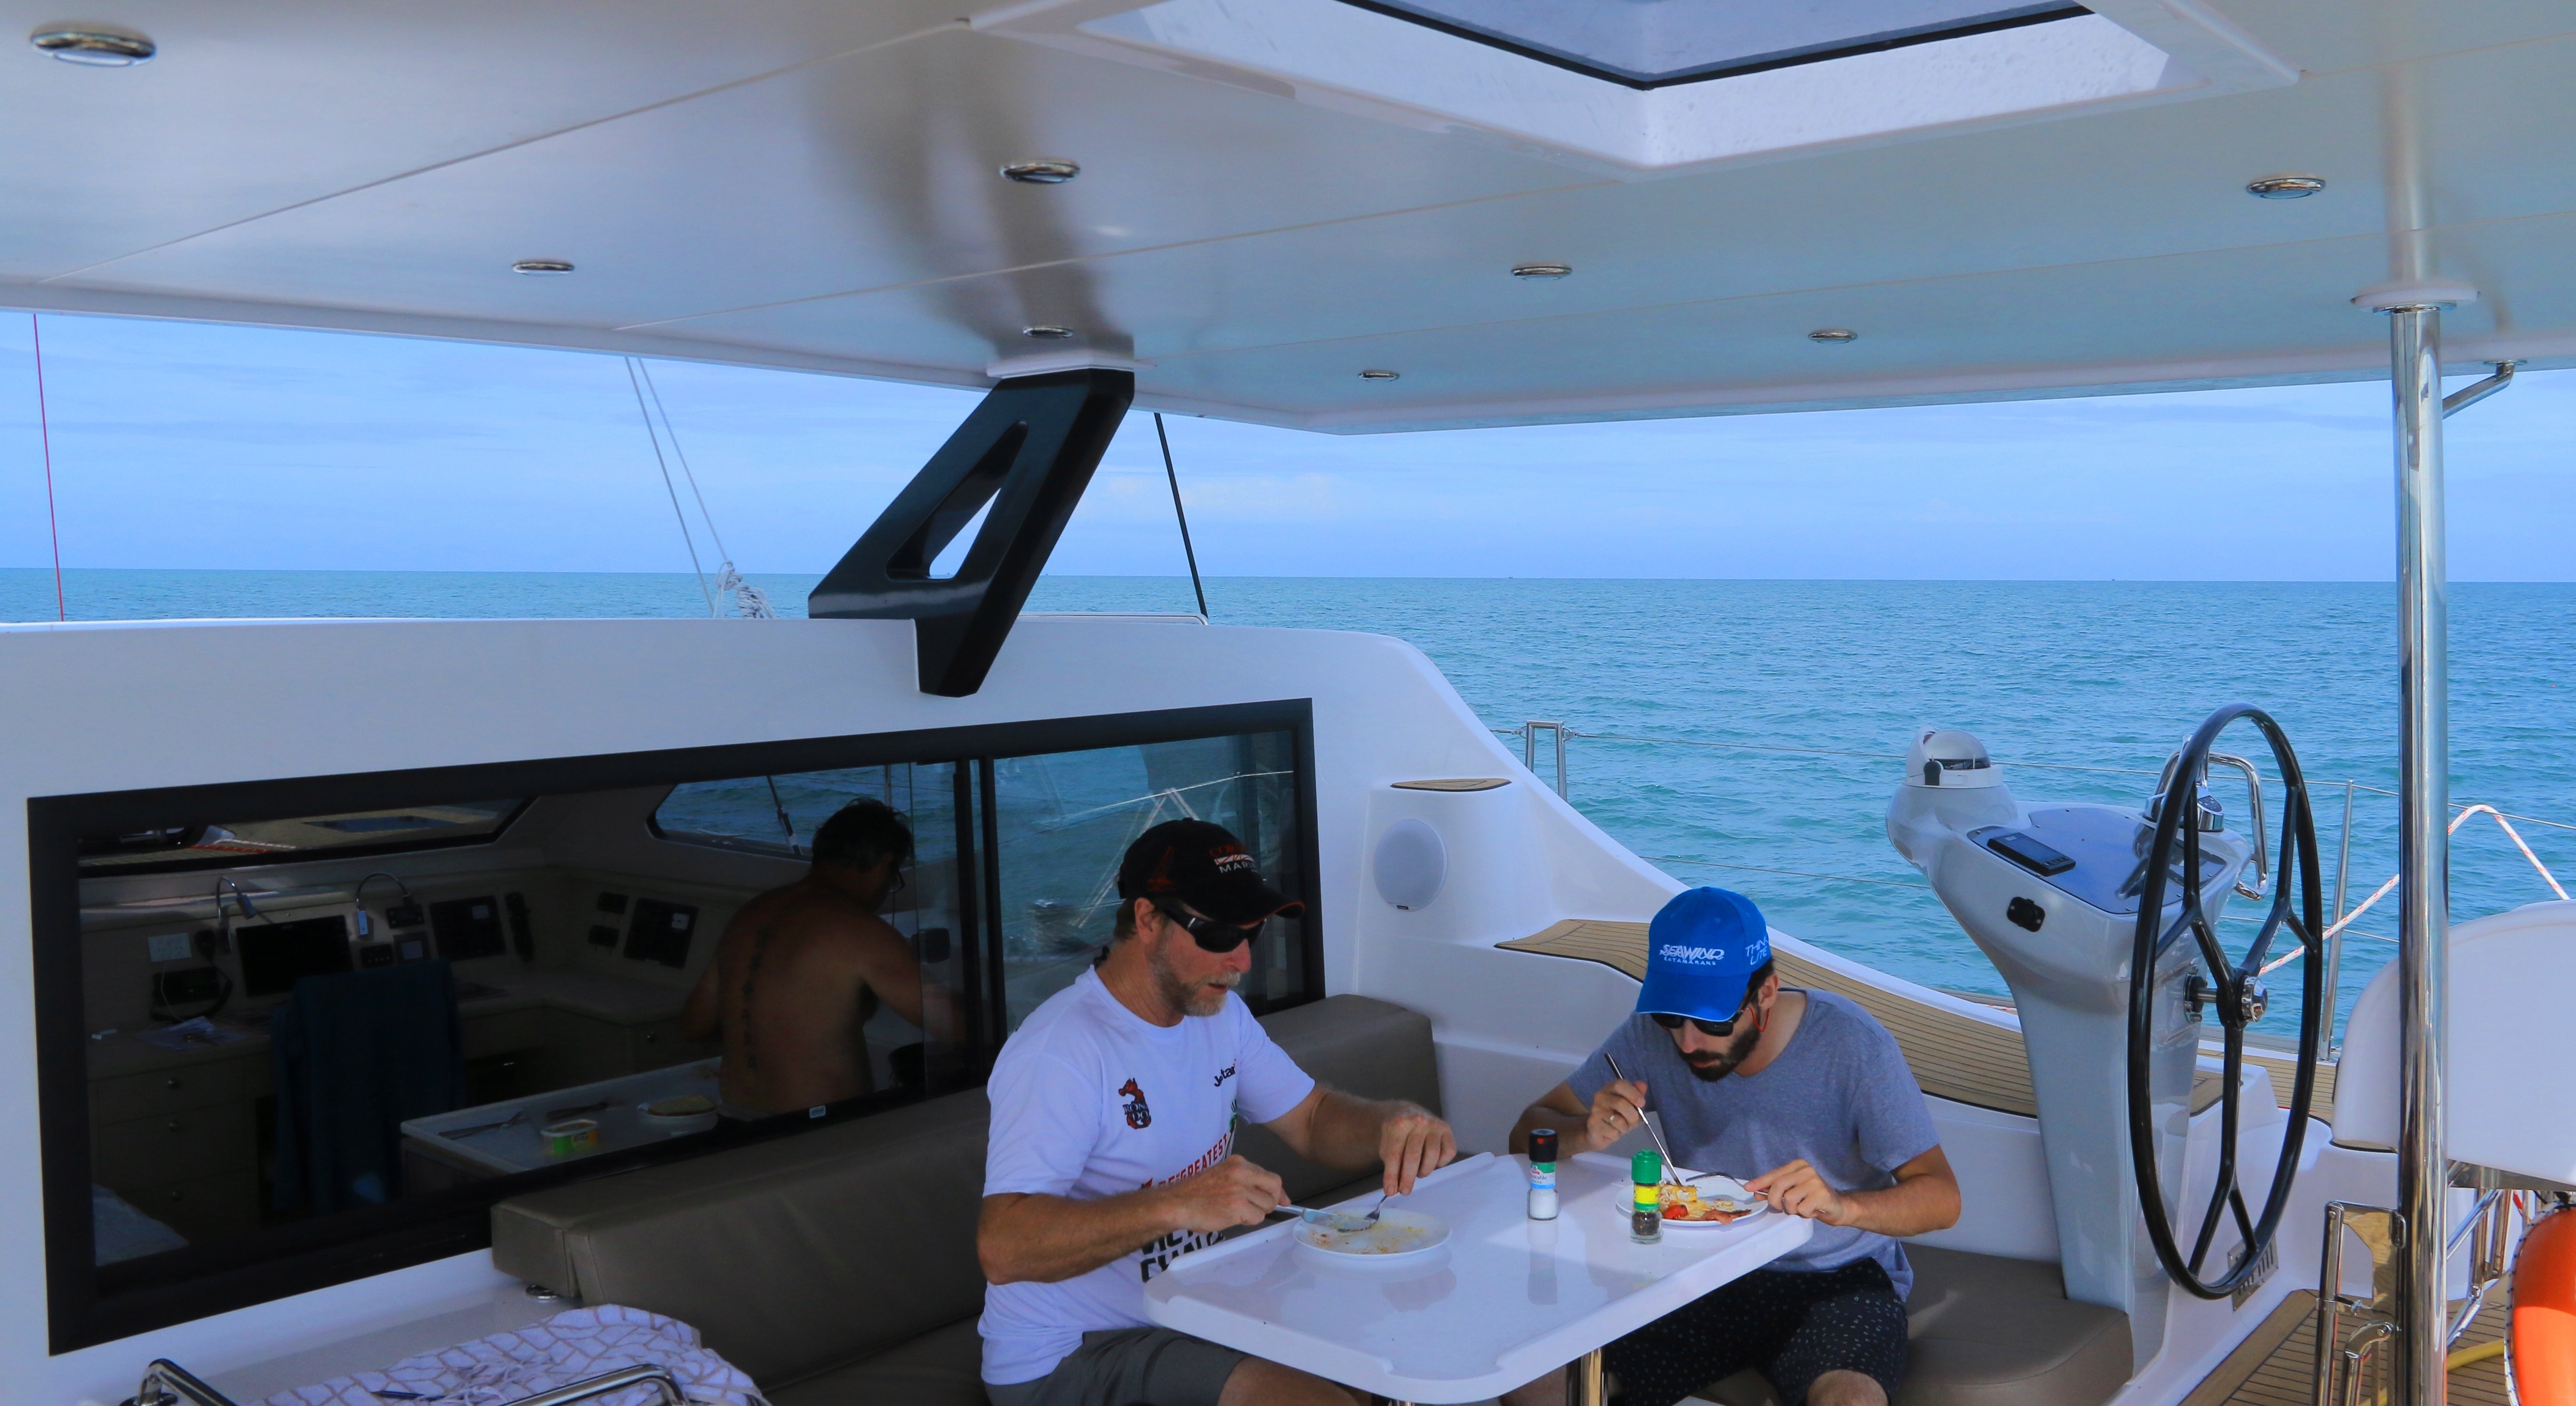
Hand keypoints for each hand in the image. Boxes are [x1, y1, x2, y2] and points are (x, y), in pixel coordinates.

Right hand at [1160, 1155, 1286, 1233]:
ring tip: (1235, 1212)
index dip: (1278, 1191)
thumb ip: (1248, 1182)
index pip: (1270, 1176)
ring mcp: (1240, 1189)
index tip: (1283, 1200)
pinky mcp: (1238, 1206)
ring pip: (1266, 1205)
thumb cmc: (1197, 1193)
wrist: (1177, 1203)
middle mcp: (1242, 1172)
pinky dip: (1247, 1221)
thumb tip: (1279, 1196)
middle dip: (1271, 1201)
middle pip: (1275, 1187)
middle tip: (1258, 1209)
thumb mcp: (1223, 1176)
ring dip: (1255, 1213)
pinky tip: (1231, 1217)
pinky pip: (1257, 1217)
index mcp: (1238, 1163)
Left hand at [1377, 1103, 1457, 1194]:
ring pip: (1433, 1156)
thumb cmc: (1395, 1133)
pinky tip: (1431, 1162)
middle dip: (1408, 1178)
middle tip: (1404, 1191)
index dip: (1392, 1176)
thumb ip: (1390, 1165)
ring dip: (1424, 1171)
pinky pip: (1448, 1152)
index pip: (1395, 1155)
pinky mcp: (1446, 1129)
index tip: (1390, 1191)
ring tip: (1418, 1173)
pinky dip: (1440, 1163)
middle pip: (1414, 1157)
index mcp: (1399, 1123)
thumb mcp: (1386, 1144)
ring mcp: (1434, 1124)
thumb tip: (1394, 1189)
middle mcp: (1418, 1121)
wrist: (1405, 1112)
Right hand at [1586, 1078, 1647, 1152]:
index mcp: (1610, 1088)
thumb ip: (1637, 1094)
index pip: (1619, 1084)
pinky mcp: (1593, 1124)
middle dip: (1633, 1116)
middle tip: (1634, 1121)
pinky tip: (1612, 1132)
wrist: (1599, 1132)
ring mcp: (1595, 1110)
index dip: (1633, 1093)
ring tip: (1621, 1127)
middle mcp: (1600, 1096)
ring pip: (1619, 1121)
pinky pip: (1613, 1132)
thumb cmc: (1617, 1116)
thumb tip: (1642, 1085)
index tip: (1642, 1103)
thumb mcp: (1630, 1105)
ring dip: (1625, 1127)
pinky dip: (1617, 1135)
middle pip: (1621, 1103)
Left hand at [1746, 1159, 1849, 1225]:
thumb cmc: (1812, 1198)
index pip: (1774, 1174)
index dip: (1760, 1182)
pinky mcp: (1822, 1195)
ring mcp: (1816, 1181)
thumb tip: (1754, 1191)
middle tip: (1781, 1208)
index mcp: (1798, 1165)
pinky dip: (1804, 1214)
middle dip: (1774, 1201)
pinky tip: (1812, 1210)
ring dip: (1792, 1210)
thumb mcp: (1792, 1190)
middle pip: (1778, 1186)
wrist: (1838, 1207)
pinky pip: (1801, 1209)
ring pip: (1788, 1200)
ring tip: (1802, 1208)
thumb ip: (1775, 1189)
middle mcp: (1807, 1170)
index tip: (1748, 1188)